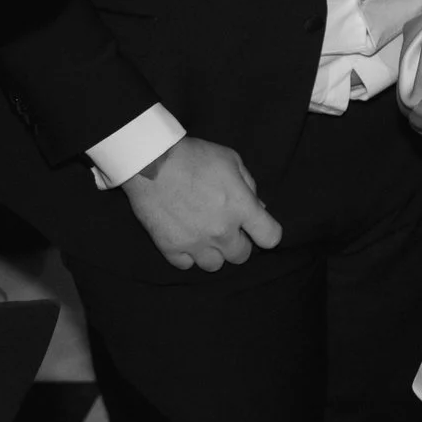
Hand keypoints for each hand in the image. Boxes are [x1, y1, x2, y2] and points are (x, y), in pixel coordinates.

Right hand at [120, 137, 281, 271]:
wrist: (150, 161)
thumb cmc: (194, 155)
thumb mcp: (231, 160)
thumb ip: (249, 185)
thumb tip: (258, 208)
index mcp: (241, 207)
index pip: (270, 237)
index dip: (266, 233)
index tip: (257, 227)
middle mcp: (221, 231)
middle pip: (242, 256)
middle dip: (237, 243)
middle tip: (226, 227)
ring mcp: (195, 242)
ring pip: (214, 265)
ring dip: (213, 253)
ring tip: (204, 235)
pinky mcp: (170, 247)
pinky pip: (186, 265)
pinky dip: (187, 255)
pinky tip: (185, 238)